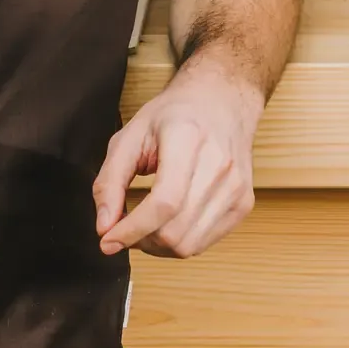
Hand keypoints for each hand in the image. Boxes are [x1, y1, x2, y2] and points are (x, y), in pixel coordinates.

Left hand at [92, 63, 261, 258]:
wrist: (223, 101)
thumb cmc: (175, 115)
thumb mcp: (130, 135)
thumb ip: (110, 181)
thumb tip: (104, 227)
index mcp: (187, 138)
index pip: (164, 202)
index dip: (132, 229)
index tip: (107, 240)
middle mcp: (218, 165)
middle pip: (175, 231)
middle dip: (139, 240)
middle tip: (124, 226)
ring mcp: (236, 187)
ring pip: (188, 246)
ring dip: (157, 246)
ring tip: (145, 224)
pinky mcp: (244, 204)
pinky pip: (204, 244)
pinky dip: (179, 242)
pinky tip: (168, 222)